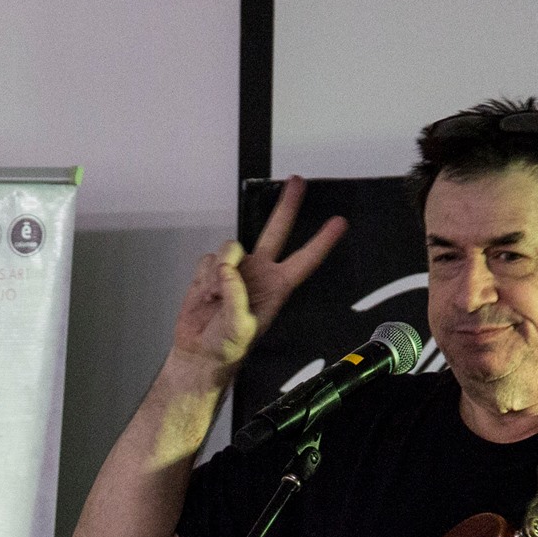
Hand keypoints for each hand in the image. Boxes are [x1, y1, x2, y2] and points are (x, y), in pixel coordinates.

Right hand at [170, 175, 346, 374]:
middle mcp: (259, 273)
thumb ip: (235, 294)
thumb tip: (227, 268)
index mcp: (276, 288)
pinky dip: (203, 278)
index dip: (322, 241)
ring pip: (231, 247)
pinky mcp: (212, 271)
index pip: (304, 260)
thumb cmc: (226, 348)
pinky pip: (207, 260)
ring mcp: (236, 270)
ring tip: (216, 298)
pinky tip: (206, 296)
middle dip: (287, 206)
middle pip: (276, 231)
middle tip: (297, 183)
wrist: (199, 353)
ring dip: (220, 271)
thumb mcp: (240, 327)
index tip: (338, 223)